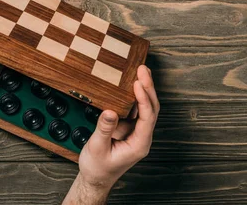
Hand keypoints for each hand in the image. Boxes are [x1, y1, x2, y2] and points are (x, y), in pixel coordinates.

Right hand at [78, 65, 158, 190]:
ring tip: (140, 69)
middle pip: (151, 108)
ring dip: (144, 88)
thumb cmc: (97, 167)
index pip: (147, 118)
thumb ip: (104, 129)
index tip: (138, 83)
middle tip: (142, 68)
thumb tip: (110, 111)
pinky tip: (131, 82)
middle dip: (147, 87)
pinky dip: (134, 94)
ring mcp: (136, 131)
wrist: (95, 178)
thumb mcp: (97, 148)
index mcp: (139, 144)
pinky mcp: (129, 127)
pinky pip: (135, 108)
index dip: (144, 99)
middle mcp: (141, 136)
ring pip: (145, 107)